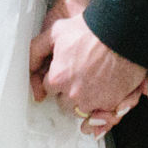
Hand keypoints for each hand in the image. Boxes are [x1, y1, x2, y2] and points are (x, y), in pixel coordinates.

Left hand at [34, 8, 147, 135]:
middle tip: (77, 76)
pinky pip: (102, 117)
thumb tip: (28, 65)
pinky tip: (102, 99)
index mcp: (58, 78)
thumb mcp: (56, 32)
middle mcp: (73, 95)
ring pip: (82, 110)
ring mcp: (93, 102)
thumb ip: (37, 49)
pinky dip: (102, 113)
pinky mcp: (111, 105)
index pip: (49, 88)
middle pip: (64, 103)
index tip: (63, 71)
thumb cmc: (89, 30)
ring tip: (91, 85)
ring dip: (85, 101)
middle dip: (68, 92)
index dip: (56, 78)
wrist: (119, 31)